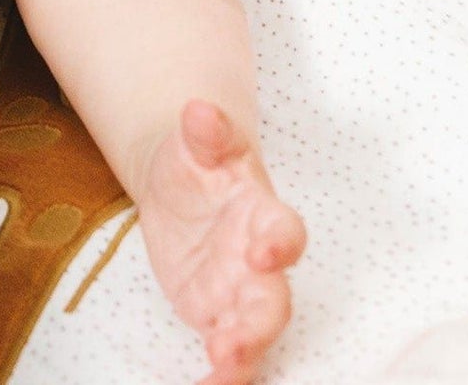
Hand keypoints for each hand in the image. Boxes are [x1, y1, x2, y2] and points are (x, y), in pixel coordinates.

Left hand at [135, 101, 305, 384]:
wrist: (183, 184)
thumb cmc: (199, 161)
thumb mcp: (196, 141)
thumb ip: (204, 131)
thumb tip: (199, 109)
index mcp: (261, 212)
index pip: (284, 230)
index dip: (280, 243)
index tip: (265, 251)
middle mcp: (260, 261)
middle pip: (275, 299)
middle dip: (261, 321)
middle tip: (235, 340)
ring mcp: (240, 293)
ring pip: (254, 332)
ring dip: (242, 353)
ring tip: (221, 366)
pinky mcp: (217, 316)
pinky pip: (227, 352)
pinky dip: (222, 373)